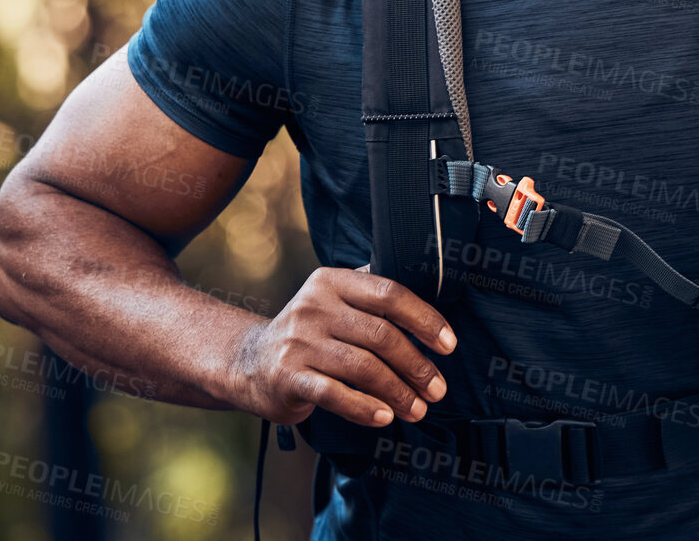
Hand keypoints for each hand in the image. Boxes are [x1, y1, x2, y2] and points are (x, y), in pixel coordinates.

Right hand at [230, 266, 455, 426]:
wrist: (249, 361)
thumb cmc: (310, 333)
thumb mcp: (334, 301)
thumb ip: (372, 298)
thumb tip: (431, 314)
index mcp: (332, 282)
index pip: (389, 294)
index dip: (424, 320)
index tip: (449, 345)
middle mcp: (314, 307)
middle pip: (381, 335)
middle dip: (417, 365)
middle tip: (437, 388)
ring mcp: (299, 342)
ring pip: (364, 368)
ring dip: (398, 392)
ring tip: (418, 409)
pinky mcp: (287, 377)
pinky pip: (336, 394)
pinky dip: (365, 408)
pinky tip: (385, 417)